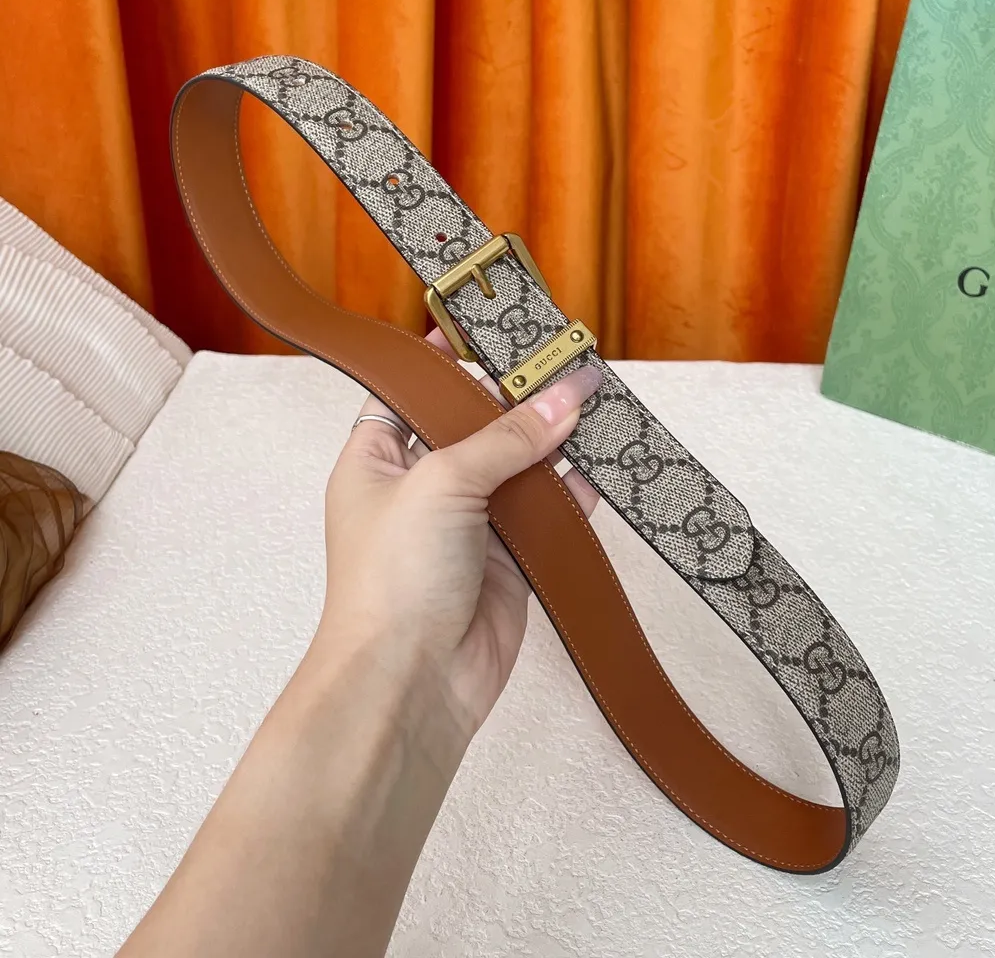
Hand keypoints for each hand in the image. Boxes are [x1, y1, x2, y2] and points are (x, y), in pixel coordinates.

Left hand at [318, 329, 602, 737]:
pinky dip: (573, 494)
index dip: (445, 361)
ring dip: (550, 442)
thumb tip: (562, 399)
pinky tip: (598, 466)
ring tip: (588, 400)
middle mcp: (421, 490)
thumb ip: (507, 438)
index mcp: (377, 461)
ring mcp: (466, 527)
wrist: (411, 682)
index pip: (409, 393)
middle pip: (474, 428)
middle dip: (515, 399)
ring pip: (516, 470)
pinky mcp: (507, 563)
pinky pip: (546, 517)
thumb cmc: (390, 583)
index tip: (487, 329)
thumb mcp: (442, 483)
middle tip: (558, 361)